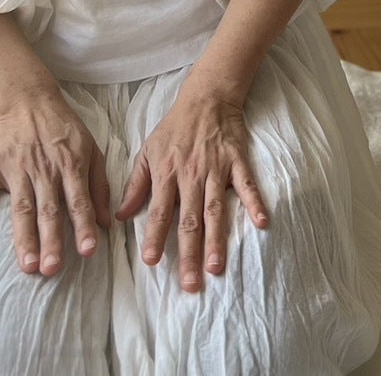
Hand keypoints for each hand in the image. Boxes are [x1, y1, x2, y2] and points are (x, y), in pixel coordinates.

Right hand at [0, 89, 110, 276]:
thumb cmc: (64, 126)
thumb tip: (105, 223)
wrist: (29, 98)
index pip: (79, 201)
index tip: (88, 251)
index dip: (84, 226)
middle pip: (48, 210)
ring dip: (23, 237)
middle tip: (51, 269)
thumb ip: (99, 185)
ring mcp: (18, 170)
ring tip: (26, 265)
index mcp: (70, 165)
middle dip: (51, 241)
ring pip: (22, 208)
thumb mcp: (91, 148)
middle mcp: (45, 170)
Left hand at [115, 83, 268, 292]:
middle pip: (189, 220)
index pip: (159, 211)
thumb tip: (119, 216)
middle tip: (190, 283)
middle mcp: (190, 175)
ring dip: (216, 239)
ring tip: (216, 267)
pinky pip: (247, 185)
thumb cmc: (175, 127)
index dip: (154, 236)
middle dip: (188, 253)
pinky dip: (255, 203)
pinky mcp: (237, 161)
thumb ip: (135, 185)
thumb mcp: (148, 151)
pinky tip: (261, 223)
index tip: (151, 261)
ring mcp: (216, 169)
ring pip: (215, 209)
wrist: (206, 97)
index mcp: (166, 173)